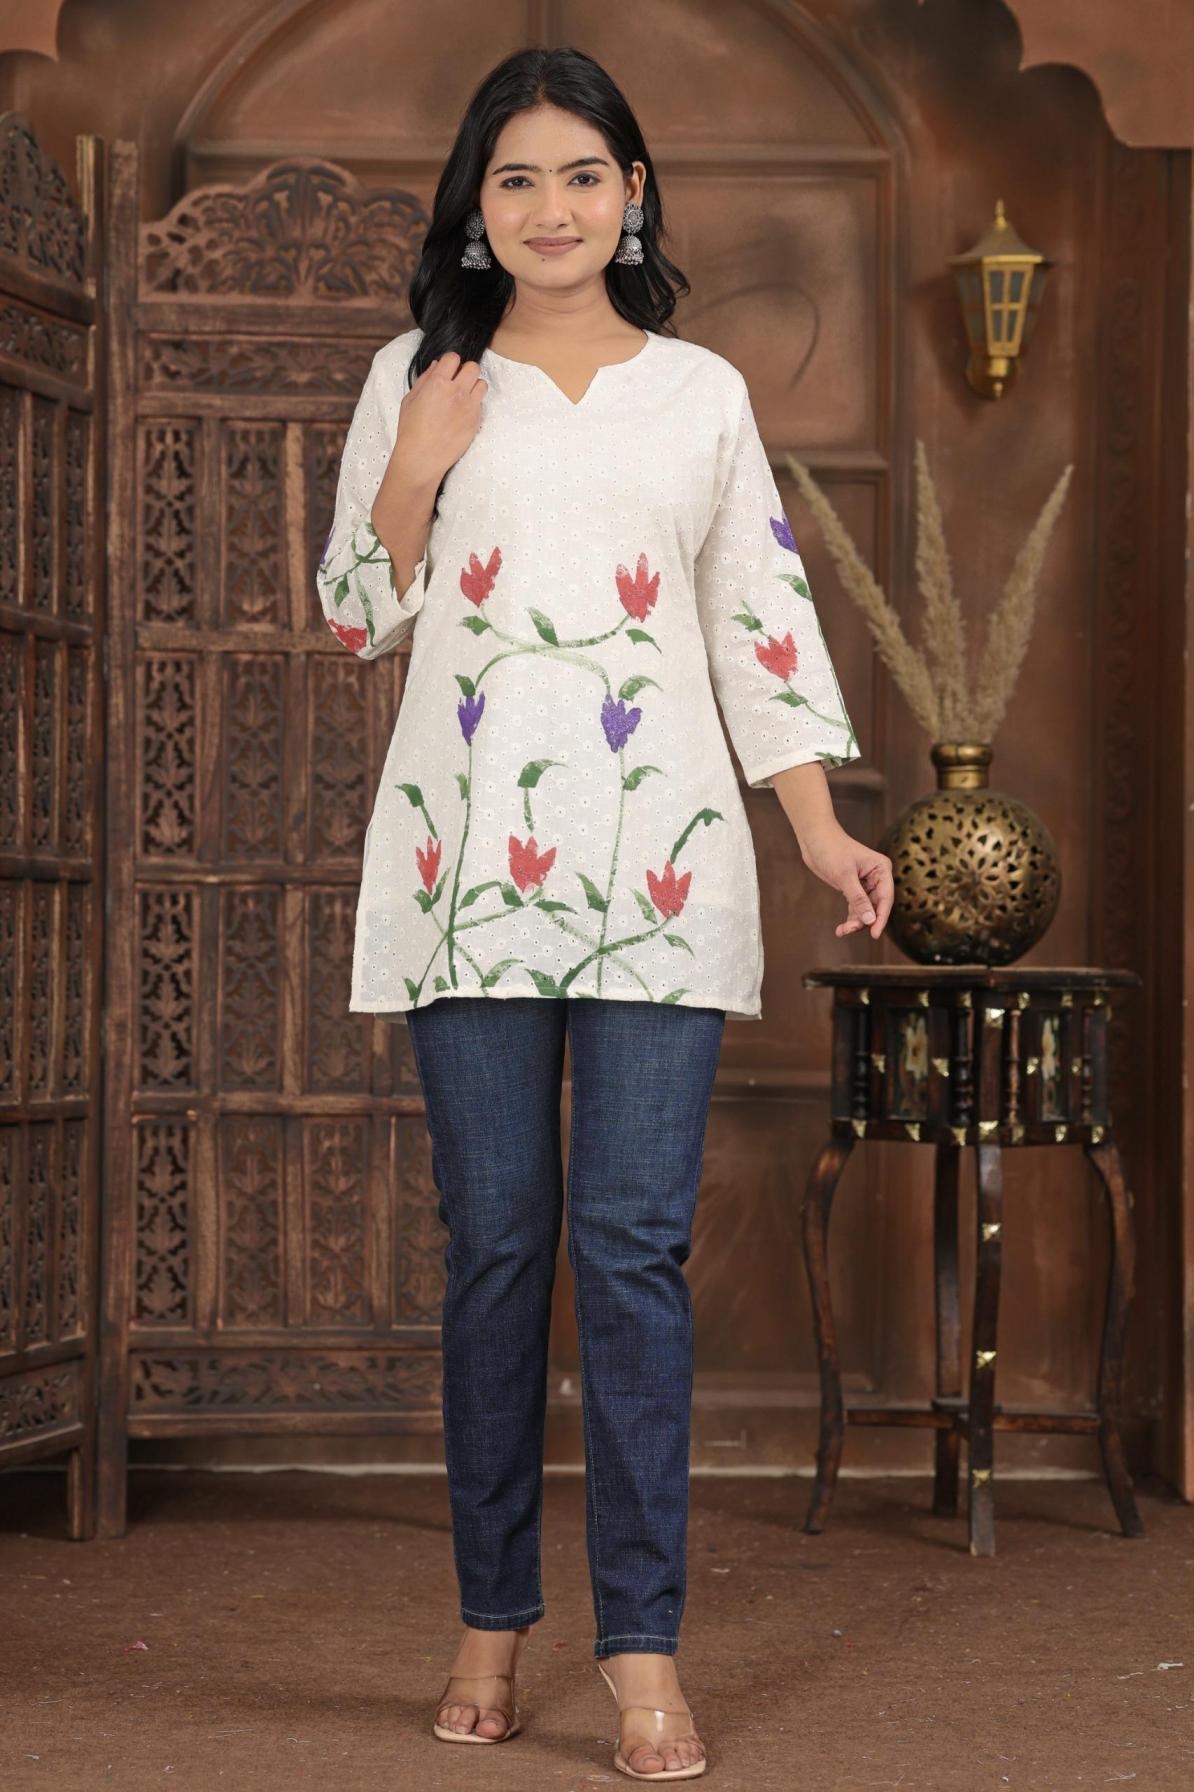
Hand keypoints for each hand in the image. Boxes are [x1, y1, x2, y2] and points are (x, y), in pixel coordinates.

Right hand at [375, 350, 487, 515]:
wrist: (422, 458)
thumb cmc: (411, 430)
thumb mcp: (410, 400)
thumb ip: (425, 379)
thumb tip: (437, 366)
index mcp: (438, 383)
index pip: (453, 358)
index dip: (450, 363)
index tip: (447, 371)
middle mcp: (457, 392)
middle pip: (473, 367)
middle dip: (465, 372)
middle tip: (457, 383)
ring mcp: (469, 407)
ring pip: (482, 384)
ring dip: (473, 387)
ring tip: (462, 397)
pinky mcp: (476, 421)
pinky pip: (481, 404)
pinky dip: (474, 405)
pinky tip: (462, 414)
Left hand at [798, 823, 893, 939]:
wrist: (814, 838)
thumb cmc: (831, 850)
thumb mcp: (845, 876)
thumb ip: (858, 899)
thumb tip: (870, 920)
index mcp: (881, 869)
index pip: (886, 898)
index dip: (881, 917)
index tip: (874, 934)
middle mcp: (877, 877)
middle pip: (876, 906)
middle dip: (864, 920)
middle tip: (849, 930)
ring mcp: (865, 883)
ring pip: (866, 909)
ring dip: (855, 921)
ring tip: (842, 931)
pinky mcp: (853, 887)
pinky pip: (856, 907)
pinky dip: (850, 917)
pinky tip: (841, 929)